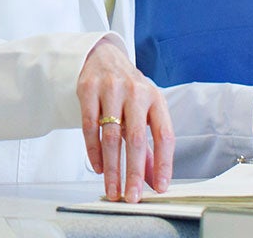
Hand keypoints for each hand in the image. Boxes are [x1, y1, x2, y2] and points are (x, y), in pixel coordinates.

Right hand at [76, 37, 172, 202]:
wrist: (103, 56)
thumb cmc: (128, 89)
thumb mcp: (144, 111)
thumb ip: (148, 146)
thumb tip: (152, 180)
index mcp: (156, 99)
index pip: (164, 136)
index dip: (163, 164)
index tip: (159, 187)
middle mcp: (136, 93)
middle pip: (136, 140)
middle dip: (133, 172)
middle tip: (131, 196)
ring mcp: (111, 90)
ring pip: (111, 137)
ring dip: (111, 168)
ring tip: (112, 189)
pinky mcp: (88, 90)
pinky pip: (89, 127)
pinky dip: (93, 151)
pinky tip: (97, 167)